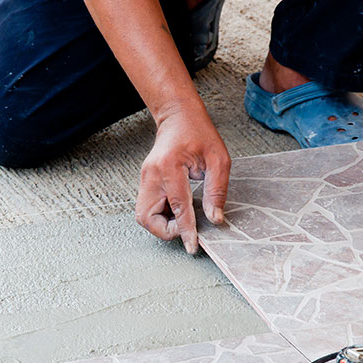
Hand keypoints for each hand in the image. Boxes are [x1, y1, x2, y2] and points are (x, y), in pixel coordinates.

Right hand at [135, 103, 230, 253]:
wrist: (179, 117)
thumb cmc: (199, 133)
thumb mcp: (218, 160)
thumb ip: (216, 191)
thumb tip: (215, 218)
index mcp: (169, 168)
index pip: (177, 207)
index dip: (185, 230)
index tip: (192, 246)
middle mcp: (151, 175)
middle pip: (148, 217)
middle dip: (167, 229)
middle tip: (186, 226)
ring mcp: (144, 179)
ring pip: (144, 216)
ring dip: (162, 224)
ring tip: (182, 216)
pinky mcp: (145, 182)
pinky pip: (147, 208)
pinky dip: (160, 215)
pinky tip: (176, 208)